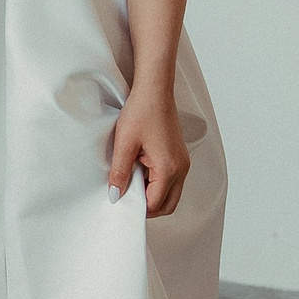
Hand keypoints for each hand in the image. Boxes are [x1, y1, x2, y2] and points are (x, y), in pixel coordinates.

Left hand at [108, 83, 189, 216]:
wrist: (155, 90)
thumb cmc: (142, 111)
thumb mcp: (124, 143)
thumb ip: (119, 172)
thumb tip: (115, 196)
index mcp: (169, 168)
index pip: (155, 204)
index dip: (136, 207)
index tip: (119, 202)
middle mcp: (181, 169)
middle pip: (168, 205)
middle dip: (148, 207)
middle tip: (126, 198)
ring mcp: (183, 163)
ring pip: (171, 194)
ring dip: (153, 195)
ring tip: (132, 182)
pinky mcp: (179, 156)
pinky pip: (172, 181)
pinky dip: (158, 184)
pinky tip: (140, 172)